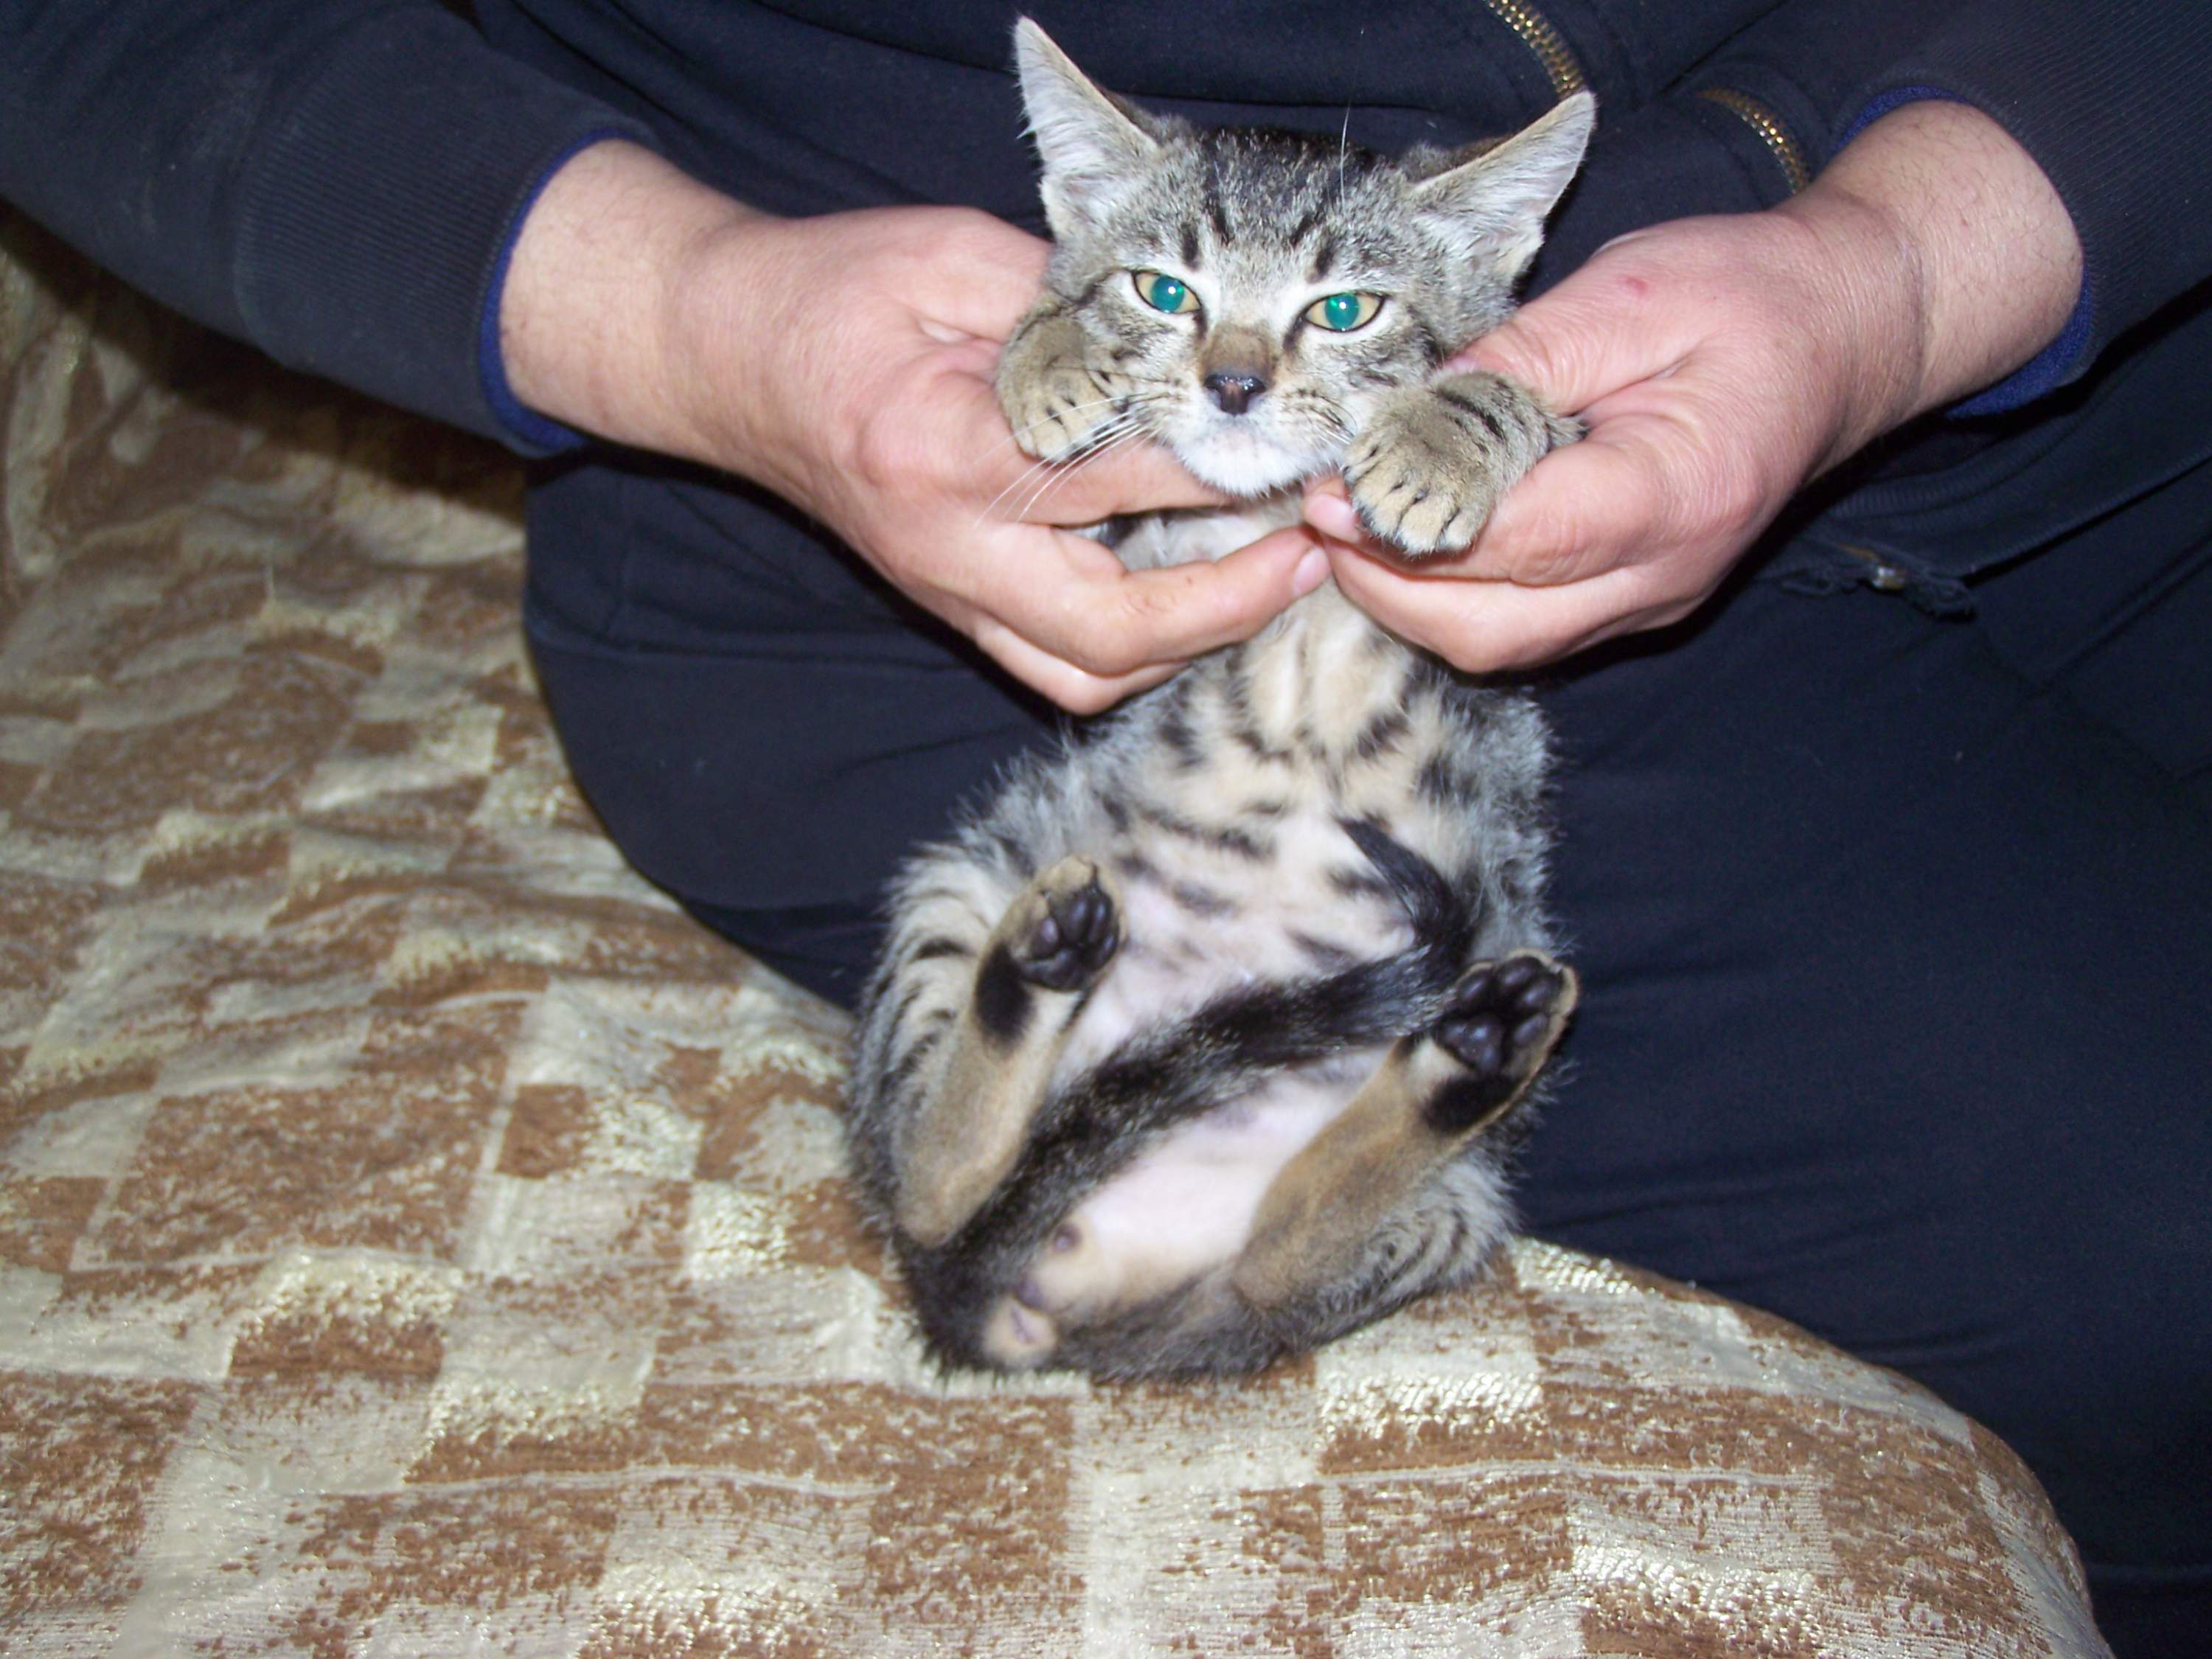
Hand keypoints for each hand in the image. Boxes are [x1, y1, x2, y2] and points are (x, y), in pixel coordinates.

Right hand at [502, 144, 1327, 711]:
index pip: (1111, 482)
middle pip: (1107, 632)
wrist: (721, 356)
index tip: (1294, 450)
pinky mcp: (950, 606)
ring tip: (1266, 581)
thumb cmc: (831, 293)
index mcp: (941, 450)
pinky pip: (1056, 667)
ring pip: (1084, 676)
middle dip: (1226, 607)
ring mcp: (945, 591)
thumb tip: (1179, 336)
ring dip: (1187, 646)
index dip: (1216, 474)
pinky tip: (1194, 595)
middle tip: (1307, 552)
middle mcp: (944, 548)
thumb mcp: (945, 256)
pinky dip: (1136, 649)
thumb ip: (1062, 300)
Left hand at [1303, 101, 2082, 672]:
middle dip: (1390, 587)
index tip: (1335, 492)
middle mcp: (1665, 573)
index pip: (1518, 543)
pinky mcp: (1635, 600)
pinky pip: (1526, 629)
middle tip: (1321, 518)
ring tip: (1347, 531)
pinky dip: (1454, 600)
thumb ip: (1516, 362)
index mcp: (1676, 492)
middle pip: (1495, 629)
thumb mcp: (1627, 295)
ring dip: (1412, 602)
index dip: (1412, 529)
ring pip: (1503, 645)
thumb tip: (1406, 415)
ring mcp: (1652, 599)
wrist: (1847, 333)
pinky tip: (1409, 544)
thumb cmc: (1750, 298)